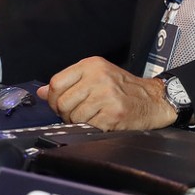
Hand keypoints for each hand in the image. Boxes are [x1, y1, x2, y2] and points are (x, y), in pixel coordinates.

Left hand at [36, 58, 175, 129]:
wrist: (154, 100)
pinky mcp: (113, 113)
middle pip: (62, 102)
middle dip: (66, 114)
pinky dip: (93, 128)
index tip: (60, 104)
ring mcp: (106, 95)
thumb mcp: (96, 76)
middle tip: (79, 114)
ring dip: (80, 122)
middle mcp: (98, 77)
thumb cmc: (125, 89)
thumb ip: (69, 83)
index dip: (53, 98)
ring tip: (93, 117)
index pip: (56, 83)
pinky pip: (89, 126)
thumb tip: (41, 92)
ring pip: (74, 116)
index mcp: (91, 65)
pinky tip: (103, 121)